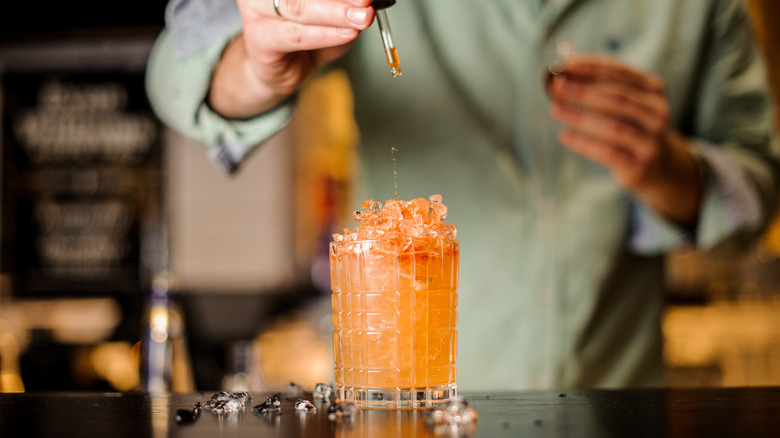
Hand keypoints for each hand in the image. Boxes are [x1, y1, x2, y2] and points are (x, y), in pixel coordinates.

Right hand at [208, 0, 374, 118]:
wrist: (275, 72)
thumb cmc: (301, 38)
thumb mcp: (329, 18)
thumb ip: (344, 7)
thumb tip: (365, 2)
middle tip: (366, 3)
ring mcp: (256, 10)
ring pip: (299, 8)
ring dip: (336, 14)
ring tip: (361, 19)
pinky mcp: (258, 37)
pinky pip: (296, 34)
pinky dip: (325, 34)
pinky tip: (347, 34)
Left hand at [547, 55, 701, 227]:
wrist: (655, 164)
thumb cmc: (630, 125)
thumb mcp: (622, 103)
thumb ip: (598, 86)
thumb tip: (563, 73)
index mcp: (654, 91)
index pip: (622, 73)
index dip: (594, 67)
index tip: (567, 64)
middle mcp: (657, 114)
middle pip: (617, 98)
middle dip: (583, 91)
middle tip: (556, 87)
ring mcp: (650, 141)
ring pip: (611, 126)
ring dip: (579, 117)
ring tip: (554, 110)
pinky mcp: (638, 165)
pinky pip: (607, 152)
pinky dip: (583, 144)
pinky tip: (564, 136)